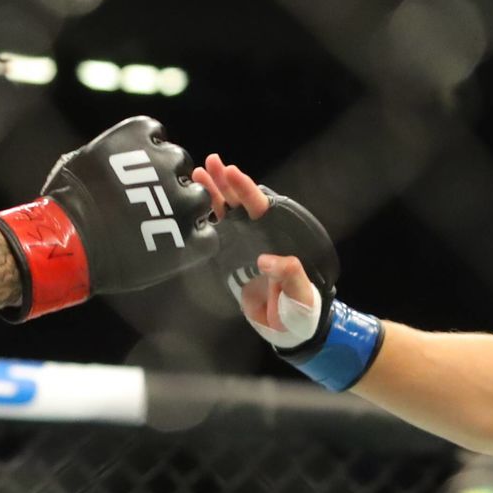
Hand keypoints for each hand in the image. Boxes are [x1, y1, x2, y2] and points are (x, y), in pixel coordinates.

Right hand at [0, 117, 217, 317]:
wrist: (69, 244)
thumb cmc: (65, 203)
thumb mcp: (81, 161)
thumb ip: (110, 155)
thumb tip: (116, 159)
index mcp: (139, 135)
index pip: (156, 136)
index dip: (146, 156)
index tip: (133, 173)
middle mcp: (166, 160)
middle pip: (179, 164)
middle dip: (166, 181)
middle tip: (145, 202)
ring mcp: (181, 198)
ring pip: (199, 197)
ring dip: (184, 209)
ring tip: (159, 227)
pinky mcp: (189, 236)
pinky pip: (206, 236)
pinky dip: (193, 242)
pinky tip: (171, 248)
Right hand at [193, 155, 320, 344]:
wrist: (290, 331)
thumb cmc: (302, 310)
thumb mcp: (300, 294)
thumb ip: (290, 275)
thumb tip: (267, 260)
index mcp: (279, 237)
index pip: (260, 207)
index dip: (245, 190)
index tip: (231, 172)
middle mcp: (259, 237)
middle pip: (240, 204)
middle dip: (225, 182)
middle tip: (209, 162)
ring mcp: (243, 248)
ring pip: (225, 215)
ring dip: (212, 195)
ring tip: (196, 174)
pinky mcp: (230, 262)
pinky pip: (215, 238)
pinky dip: (203, 221)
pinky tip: (189, 208)